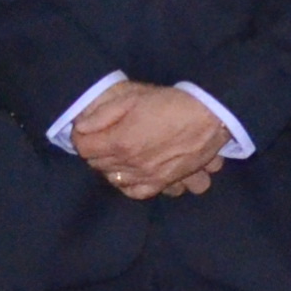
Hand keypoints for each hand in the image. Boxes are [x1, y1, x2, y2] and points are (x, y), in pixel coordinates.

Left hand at [68, 81, 231, 199]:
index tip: (88, 129)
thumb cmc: (172, 103)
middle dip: (97, 150)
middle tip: (105, 136)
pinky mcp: (164, 183)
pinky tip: (133, 172)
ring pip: (114, 179)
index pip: (84, 147)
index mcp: (120, 141)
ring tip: (120, 152)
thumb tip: (81, 127)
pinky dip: (129, 184)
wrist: (210, 117)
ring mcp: (147, 176)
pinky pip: (136, 192)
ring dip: (112, 166)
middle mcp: (131, 164)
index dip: (83, 136)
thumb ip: (104, 114)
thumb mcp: (134, 98)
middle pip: (98, 163)